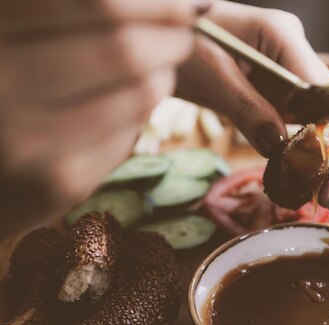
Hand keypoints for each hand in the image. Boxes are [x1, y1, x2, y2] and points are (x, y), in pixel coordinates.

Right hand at [0, 0, 194, 236]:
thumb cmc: (11, 82)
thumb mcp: (20, 32)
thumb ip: (79, 11)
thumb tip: (180, 2)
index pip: (98, 2)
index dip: (157, 3)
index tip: (186, 4)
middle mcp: (0, 80)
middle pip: (124, 46)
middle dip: (172, 35)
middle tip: (182, 30)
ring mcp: (26, 137)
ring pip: (141, 90)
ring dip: (164, 72)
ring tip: (157, 65)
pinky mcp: (60, 180)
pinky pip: (133, 130)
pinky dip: (142, 110)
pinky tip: (126, 104)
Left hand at [176, 1, 328, 208]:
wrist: (169, 37)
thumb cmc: (184, 43)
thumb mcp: (209, 73)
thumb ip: (246, 108)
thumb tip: (278, 147)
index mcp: (281, 35)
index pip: (321, 90)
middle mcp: (296, 52)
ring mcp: (293, 72)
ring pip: (328, 116)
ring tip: (323, 193)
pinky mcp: (284, 91)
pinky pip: (307, 122)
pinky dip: (311, 150)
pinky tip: (309, 177)